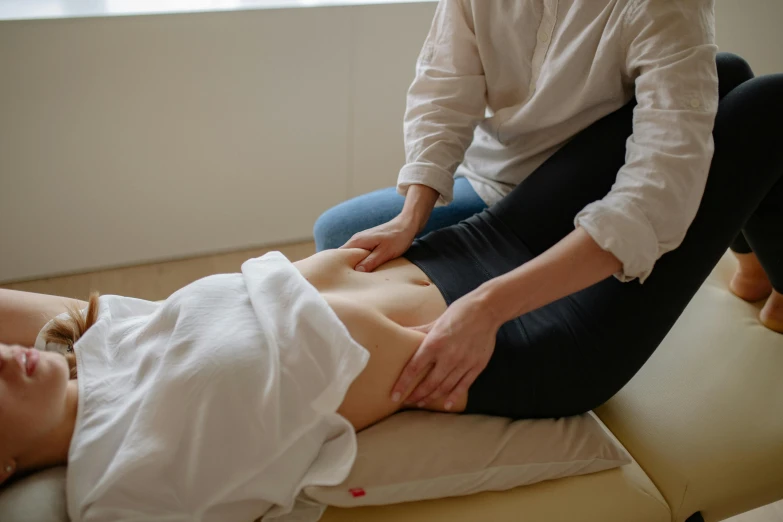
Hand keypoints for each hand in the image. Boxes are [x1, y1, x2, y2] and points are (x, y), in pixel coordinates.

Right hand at [341, 184, 438, 272]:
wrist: (407, 225)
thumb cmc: (397, 238)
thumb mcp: (385, 252)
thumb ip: (370, 262)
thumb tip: (357, 272)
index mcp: (357, 241)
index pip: (338, 255)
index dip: (337, 266)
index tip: (340, 278)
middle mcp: (356, 240)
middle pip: (344, 256)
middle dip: (345, 268)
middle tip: (349, 282)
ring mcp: (362, 241)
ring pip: (352, 256)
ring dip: (354, 265)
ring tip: (356, 278)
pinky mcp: (368, 243)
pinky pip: (359, 254)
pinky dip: (360, 262)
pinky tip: (365, 270)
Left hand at [391, 291, 500, 409]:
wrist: (486, 310)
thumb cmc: (459, 312)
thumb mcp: (436, 321)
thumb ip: (419, 331)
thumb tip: (400, 332)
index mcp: (434, 343)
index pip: (413, 369)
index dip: (402, 384)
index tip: (394, 395)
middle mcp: (448, 356)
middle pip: (429, 383)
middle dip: (416, 395)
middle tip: (408, 401)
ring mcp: (463, 363)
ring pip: (444, 387)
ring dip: (431, 397)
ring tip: (422, 402)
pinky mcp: (476, 366)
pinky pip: (463, 386)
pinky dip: (454, 397)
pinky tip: (446, 405)